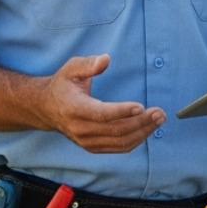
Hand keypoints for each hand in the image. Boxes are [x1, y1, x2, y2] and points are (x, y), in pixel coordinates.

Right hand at [39, 54, 162, 152]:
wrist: (46, 108)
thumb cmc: (63, 85)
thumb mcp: (71, 68)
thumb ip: (88, 64)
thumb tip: (106, 59)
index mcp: (74, 108)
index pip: (101, 114)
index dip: (121, 111)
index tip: (141, 106)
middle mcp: (80, 128)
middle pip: (115, 130)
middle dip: (141, 122)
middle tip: (159, 112)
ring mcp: (86, 141)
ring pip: (119, 142)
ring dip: (142, 132)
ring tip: (159, 120)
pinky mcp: (92, 147)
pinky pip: (118, 148)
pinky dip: (135, 140)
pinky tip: (147, 129)